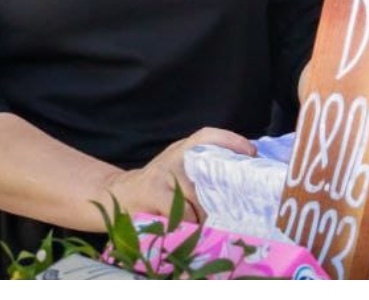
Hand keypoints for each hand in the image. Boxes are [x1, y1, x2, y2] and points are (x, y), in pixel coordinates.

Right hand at [107, 128, 253, 220]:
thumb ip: (202, 172)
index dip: (231, 140)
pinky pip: (182, 212)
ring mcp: (163, 173)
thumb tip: (241, 184)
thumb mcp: (177, 171)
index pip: (207, 136)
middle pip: (210, 174)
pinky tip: (191, 232)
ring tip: (213, 228)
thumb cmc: (156, 190)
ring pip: (200, 199)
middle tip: (241, 208)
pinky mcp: (154, 191)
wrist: (118, 197)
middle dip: (227, 195)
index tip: (251, 152)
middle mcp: (174, 157)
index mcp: (181, 150)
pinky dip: (189, 225)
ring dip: (208, 217)